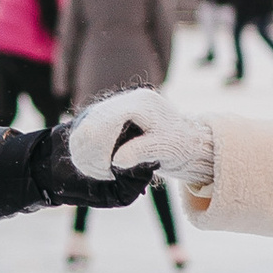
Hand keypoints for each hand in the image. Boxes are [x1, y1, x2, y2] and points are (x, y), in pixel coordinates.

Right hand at [65, 89, 214, 193]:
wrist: (184, 141)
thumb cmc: (178, 145)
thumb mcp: (164, 149)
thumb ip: (141, 152)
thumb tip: (117, 160)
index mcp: (142, 103)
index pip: (109, 120)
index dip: (102, 145)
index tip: (108, 169)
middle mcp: (127, 99)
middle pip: (94, 122)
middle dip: (93, 150)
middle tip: (104, 173)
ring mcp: (118, 105)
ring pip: (87, 126)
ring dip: (88, 150)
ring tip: (103, 171)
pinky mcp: (110, 115)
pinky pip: (89, 130)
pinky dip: (90, 149)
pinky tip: (100, 164)